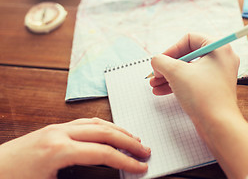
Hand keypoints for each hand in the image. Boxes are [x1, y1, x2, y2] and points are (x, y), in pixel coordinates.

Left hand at [0, 118, 150, 178]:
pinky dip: (103, 126)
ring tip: (134, 139)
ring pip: (96, 123)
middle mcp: (60, 133)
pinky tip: (110, 131)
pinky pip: (85, 122)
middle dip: (128, 141)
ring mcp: (57, 128)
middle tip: (145, 150)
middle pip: (105, 132)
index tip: (141, 166)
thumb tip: (104, 177)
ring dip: (118, 130)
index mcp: (59, 149)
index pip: (103, 152)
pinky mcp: (54, 128)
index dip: (126, 160)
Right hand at [150, 33, 247, 178]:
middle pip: (188, 55)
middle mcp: (222, 59)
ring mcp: (219, 75)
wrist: (219, 125)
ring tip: (154, 85)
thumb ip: (161, 61)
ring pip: (189, 70)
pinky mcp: (215, 89)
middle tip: (155, 74)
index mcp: (219, 48)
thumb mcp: (176, 72)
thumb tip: (156, 61)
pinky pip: (194, 81)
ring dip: (169, 76)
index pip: (190, 39)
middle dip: (168, 65)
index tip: (160, 61)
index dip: (171, 49)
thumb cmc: (203, 96)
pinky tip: (162, 91)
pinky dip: (178, 84)